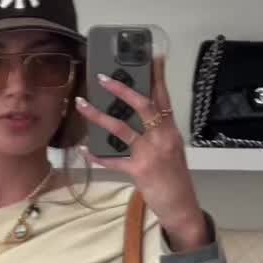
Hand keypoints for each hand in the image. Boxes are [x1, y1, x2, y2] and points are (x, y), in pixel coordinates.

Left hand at [75, 53, 207, 241]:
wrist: (181, 206)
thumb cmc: (175, 178)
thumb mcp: (171, 150)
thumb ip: (157, 133)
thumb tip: (136, 117)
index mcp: (171, 130)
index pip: (164, 97)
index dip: (158, 76)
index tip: (152, 55)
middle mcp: (163, 137)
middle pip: (143, 105)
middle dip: (122, 89)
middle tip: (102, 77)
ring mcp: (151, 153)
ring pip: (122, 128)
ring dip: (98, 115)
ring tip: (81, 104)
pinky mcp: (139, 170)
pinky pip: (113, 160)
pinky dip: (97, 155)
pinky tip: (84, 149)